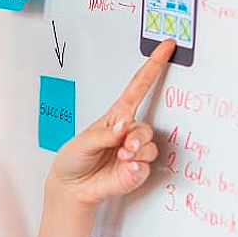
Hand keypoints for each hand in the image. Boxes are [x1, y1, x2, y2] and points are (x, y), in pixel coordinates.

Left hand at [48, 40, 172, 205]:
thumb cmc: (73, 159)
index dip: (152, 67)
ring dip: (136, 152)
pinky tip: (125, 168)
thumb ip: (104, 134)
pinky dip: (136, 167)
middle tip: (123, 147)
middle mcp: (128, 133)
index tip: (165, 48)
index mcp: (115, 117)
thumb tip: (123, 127)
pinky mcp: (137, 170)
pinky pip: (146, 165)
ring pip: (150, 146)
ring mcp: (134, 152)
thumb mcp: (82, 141)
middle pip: (147, 126)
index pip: (138, 88)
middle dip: (137, 137)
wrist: (72, 187)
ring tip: (121, 158)